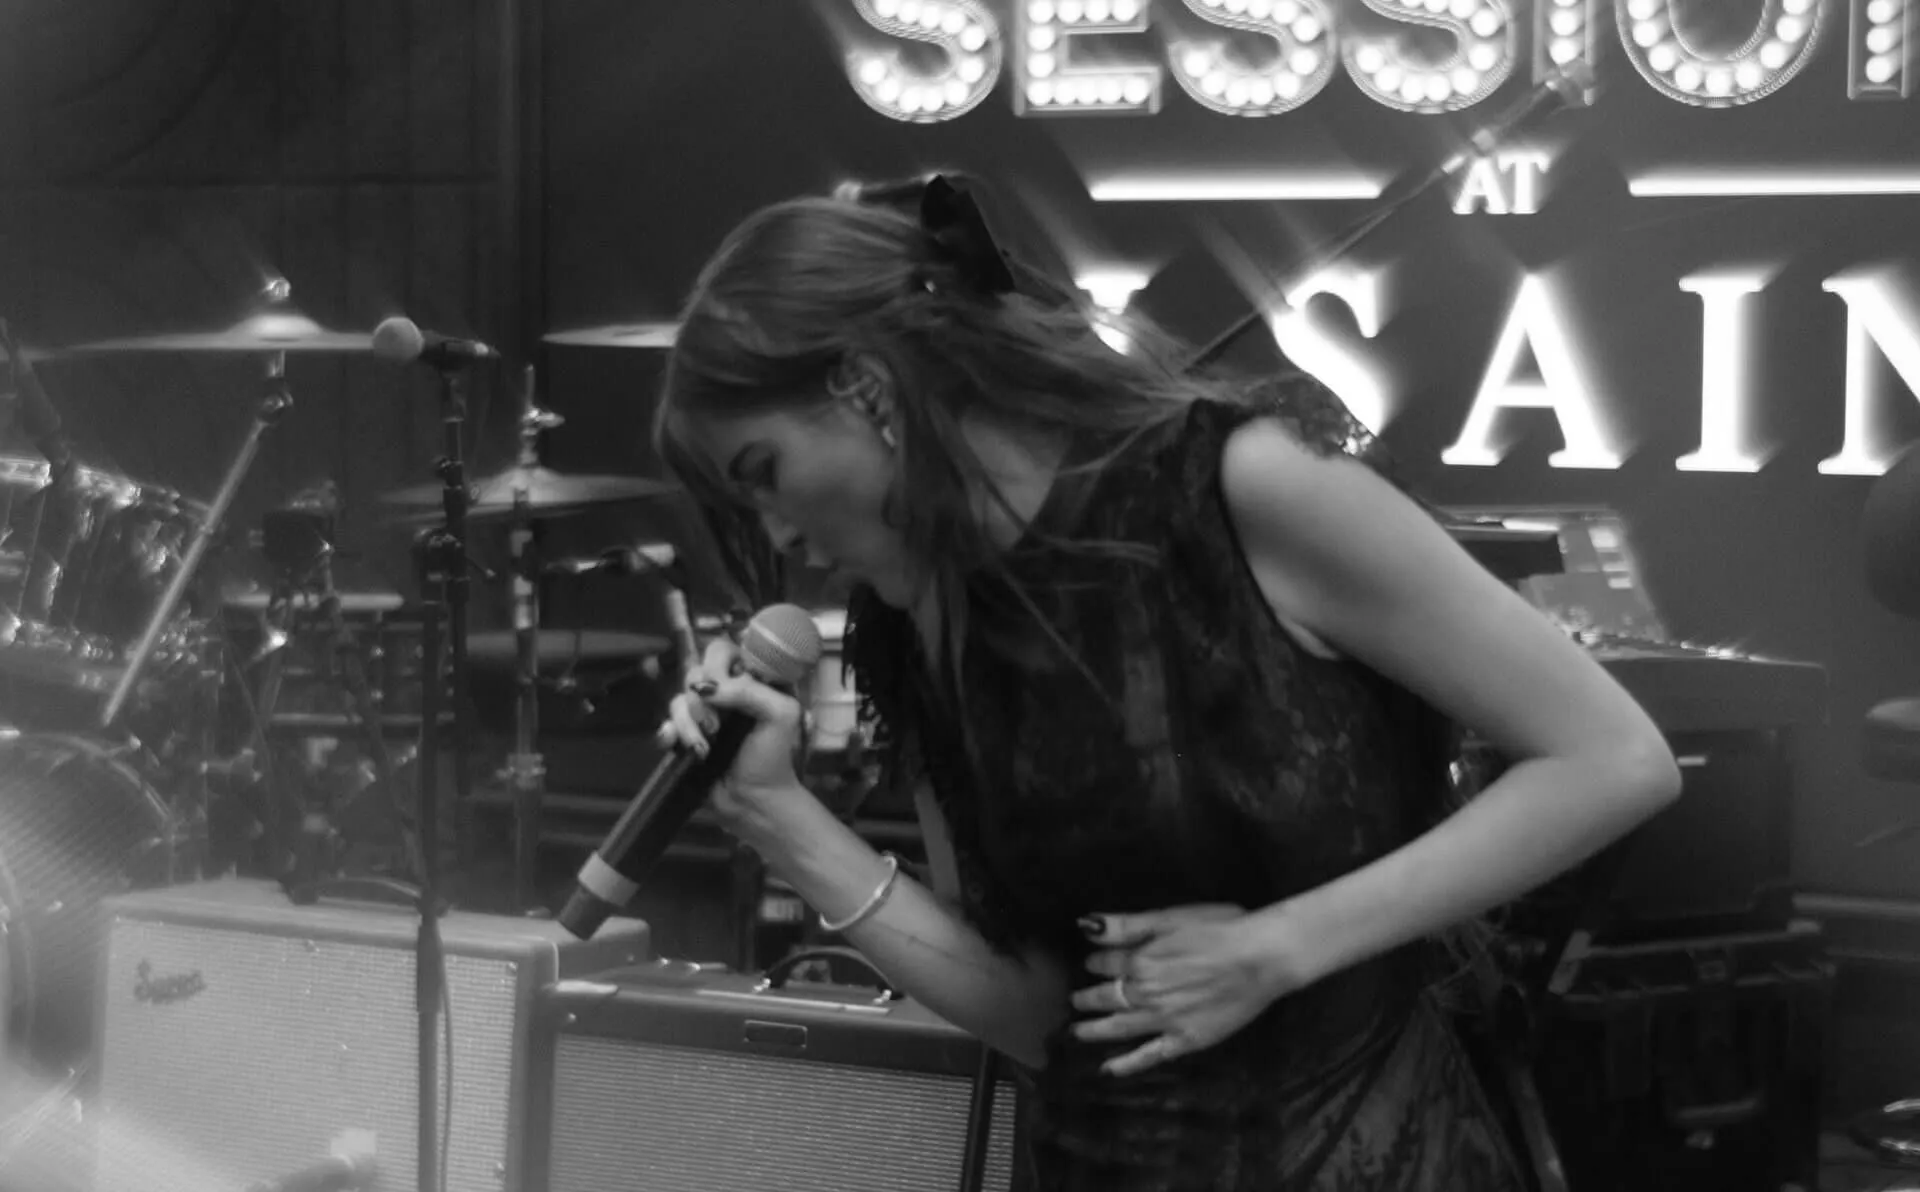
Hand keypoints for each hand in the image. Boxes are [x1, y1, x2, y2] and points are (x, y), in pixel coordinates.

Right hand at [660, 636, 805, 820]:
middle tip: (717, 725)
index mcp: (749, 680)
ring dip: (689, 724)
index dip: (717, 665)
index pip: (723, 650)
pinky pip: (667, 721)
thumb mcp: (780, 716)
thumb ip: (749, 691)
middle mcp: (724, 691)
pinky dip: (672, 733)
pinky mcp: (685, 734)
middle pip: (695, 672)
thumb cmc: (772, 758)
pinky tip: (682, 747)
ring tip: (704, 748)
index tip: (723, 688)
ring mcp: (703, 713)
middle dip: (702, 700)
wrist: (753, 801)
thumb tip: (707, 687)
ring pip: (680, 698)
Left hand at [1069, 903, 1304, 1077]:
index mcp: (1141, 960)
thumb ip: (1125, 925)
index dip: (1095, 962)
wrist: (1261, 957)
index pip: (1105, 963)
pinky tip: (1109, 1070)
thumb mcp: (1169, 916)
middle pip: (1108, 997)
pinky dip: (1128, 1064)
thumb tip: (1085, 926)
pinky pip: (1150, 1055)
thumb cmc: (1220, 929)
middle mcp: (1146, 993)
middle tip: (1076, 1001)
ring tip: (1077, 1033)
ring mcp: (1165, 1020)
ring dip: (1095, 1030)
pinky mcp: (1186, 1040)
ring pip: (1120, 1027)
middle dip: (1088, 999)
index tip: (1090, 964)